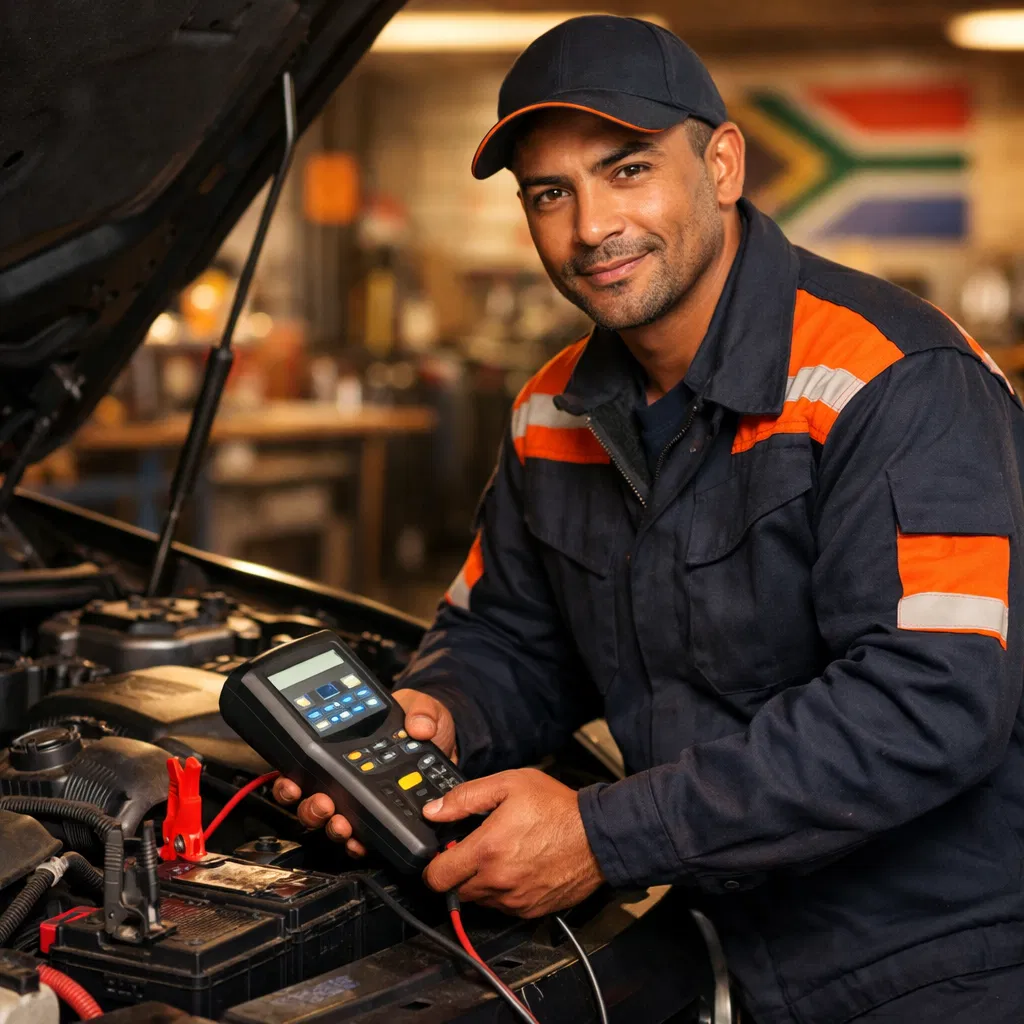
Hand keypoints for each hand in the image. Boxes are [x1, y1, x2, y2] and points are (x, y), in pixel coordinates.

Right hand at [272, 688, 456, 856]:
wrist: (449, 744)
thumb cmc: (425, 723)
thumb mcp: (421, 707)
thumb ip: (420, 711)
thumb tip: (419, 726)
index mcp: (346, 750)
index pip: (308, 767)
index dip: (292, 779)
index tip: (293, 783)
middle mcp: (349, 779)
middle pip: (313, 802)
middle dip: (310, 808)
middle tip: (324, 803)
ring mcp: (366, 802)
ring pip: (333, 824)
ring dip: (332, 828)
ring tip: (342, 823)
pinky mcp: (385, 819)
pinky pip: (365, 838)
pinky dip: (359, 844)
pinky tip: (362, 842)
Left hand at [422, 768, 603, 917]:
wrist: (598, 835)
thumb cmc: (557, 808)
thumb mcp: (509, 784)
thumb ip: (466, 797)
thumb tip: (435, 811)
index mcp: (486, 850)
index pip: (436, 877)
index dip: (433, 864)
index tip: (441, 854)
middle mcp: (497, 881)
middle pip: (455, 891)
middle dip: (458, 872)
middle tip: (475, 850)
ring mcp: (514, 899)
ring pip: (479, 899)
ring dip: (481, 882)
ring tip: (502, 854)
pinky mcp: (531, 910)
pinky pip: (504, 906)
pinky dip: (504, 891)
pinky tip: (518, 867)